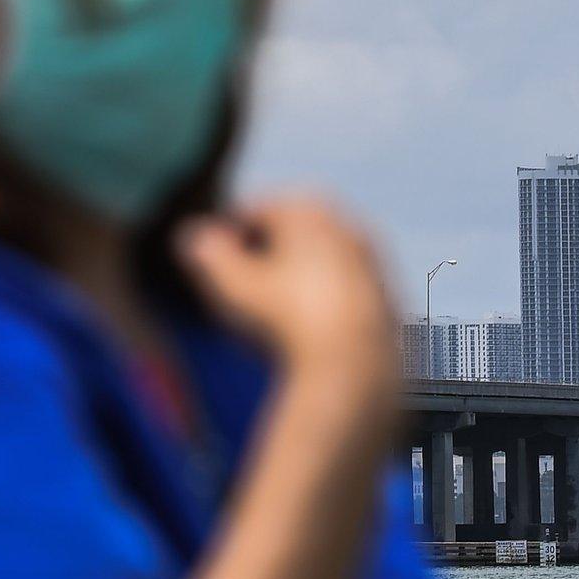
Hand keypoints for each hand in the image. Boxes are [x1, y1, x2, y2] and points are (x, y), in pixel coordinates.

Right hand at [176, 197, 399, 393]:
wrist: (354, 370)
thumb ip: (207, 253)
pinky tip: (304, 337)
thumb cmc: (286, 320)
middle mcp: (346, 223)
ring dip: (292, 282)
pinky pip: (341, 293)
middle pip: (288, 236)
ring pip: (317, 264)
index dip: (225, 240)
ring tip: (268, 321)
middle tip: (237, 296)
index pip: (251, 212)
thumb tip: (191, 235)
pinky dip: (321, 305)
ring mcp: (372, 259)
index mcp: (307, 208)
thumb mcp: (231, 284)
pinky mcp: (387, 297)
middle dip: (262, 259)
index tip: (209, 272)